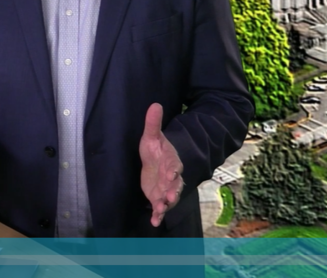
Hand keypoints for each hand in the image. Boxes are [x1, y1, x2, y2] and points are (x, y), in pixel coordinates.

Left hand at [139, 103, 183, 226]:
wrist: (155, 162)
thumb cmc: (155, 149)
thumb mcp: (151, 136)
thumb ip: (153, 123)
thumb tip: (155, 104)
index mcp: (171, 161)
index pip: (174, 166)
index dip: (174, 170)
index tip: (172, 174)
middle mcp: (171, 177)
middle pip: (175, 185)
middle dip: (173, 191)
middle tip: (169, 197)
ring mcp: (166, 189)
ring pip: (169, 198)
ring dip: (165, 204)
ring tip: (160, 210)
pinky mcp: (158, 197)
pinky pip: (160, 207)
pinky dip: (158, 215)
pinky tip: (154, 222)